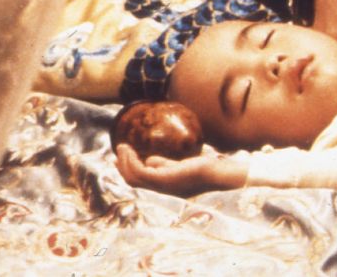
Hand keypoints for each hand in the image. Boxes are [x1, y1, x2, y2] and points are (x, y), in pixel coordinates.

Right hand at [115, 144, 245, 196]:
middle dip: (123, 166)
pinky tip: (131, 150)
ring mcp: (162, 186)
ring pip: (134, 177)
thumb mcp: (179, 166)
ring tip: (122, 147)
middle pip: (133, 181)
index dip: (126, 170)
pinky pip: (142, 172)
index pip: (139, 182)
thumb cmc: (203, 168)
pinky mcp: (165, 180)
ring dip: (125, 161)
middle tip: (118, 150)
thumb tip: (148, 160)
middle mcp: (160, 189)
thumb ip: (164, 165)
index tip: (120, 158)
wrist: (218, 173)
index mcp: (163, 187)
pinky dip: (133, 161)